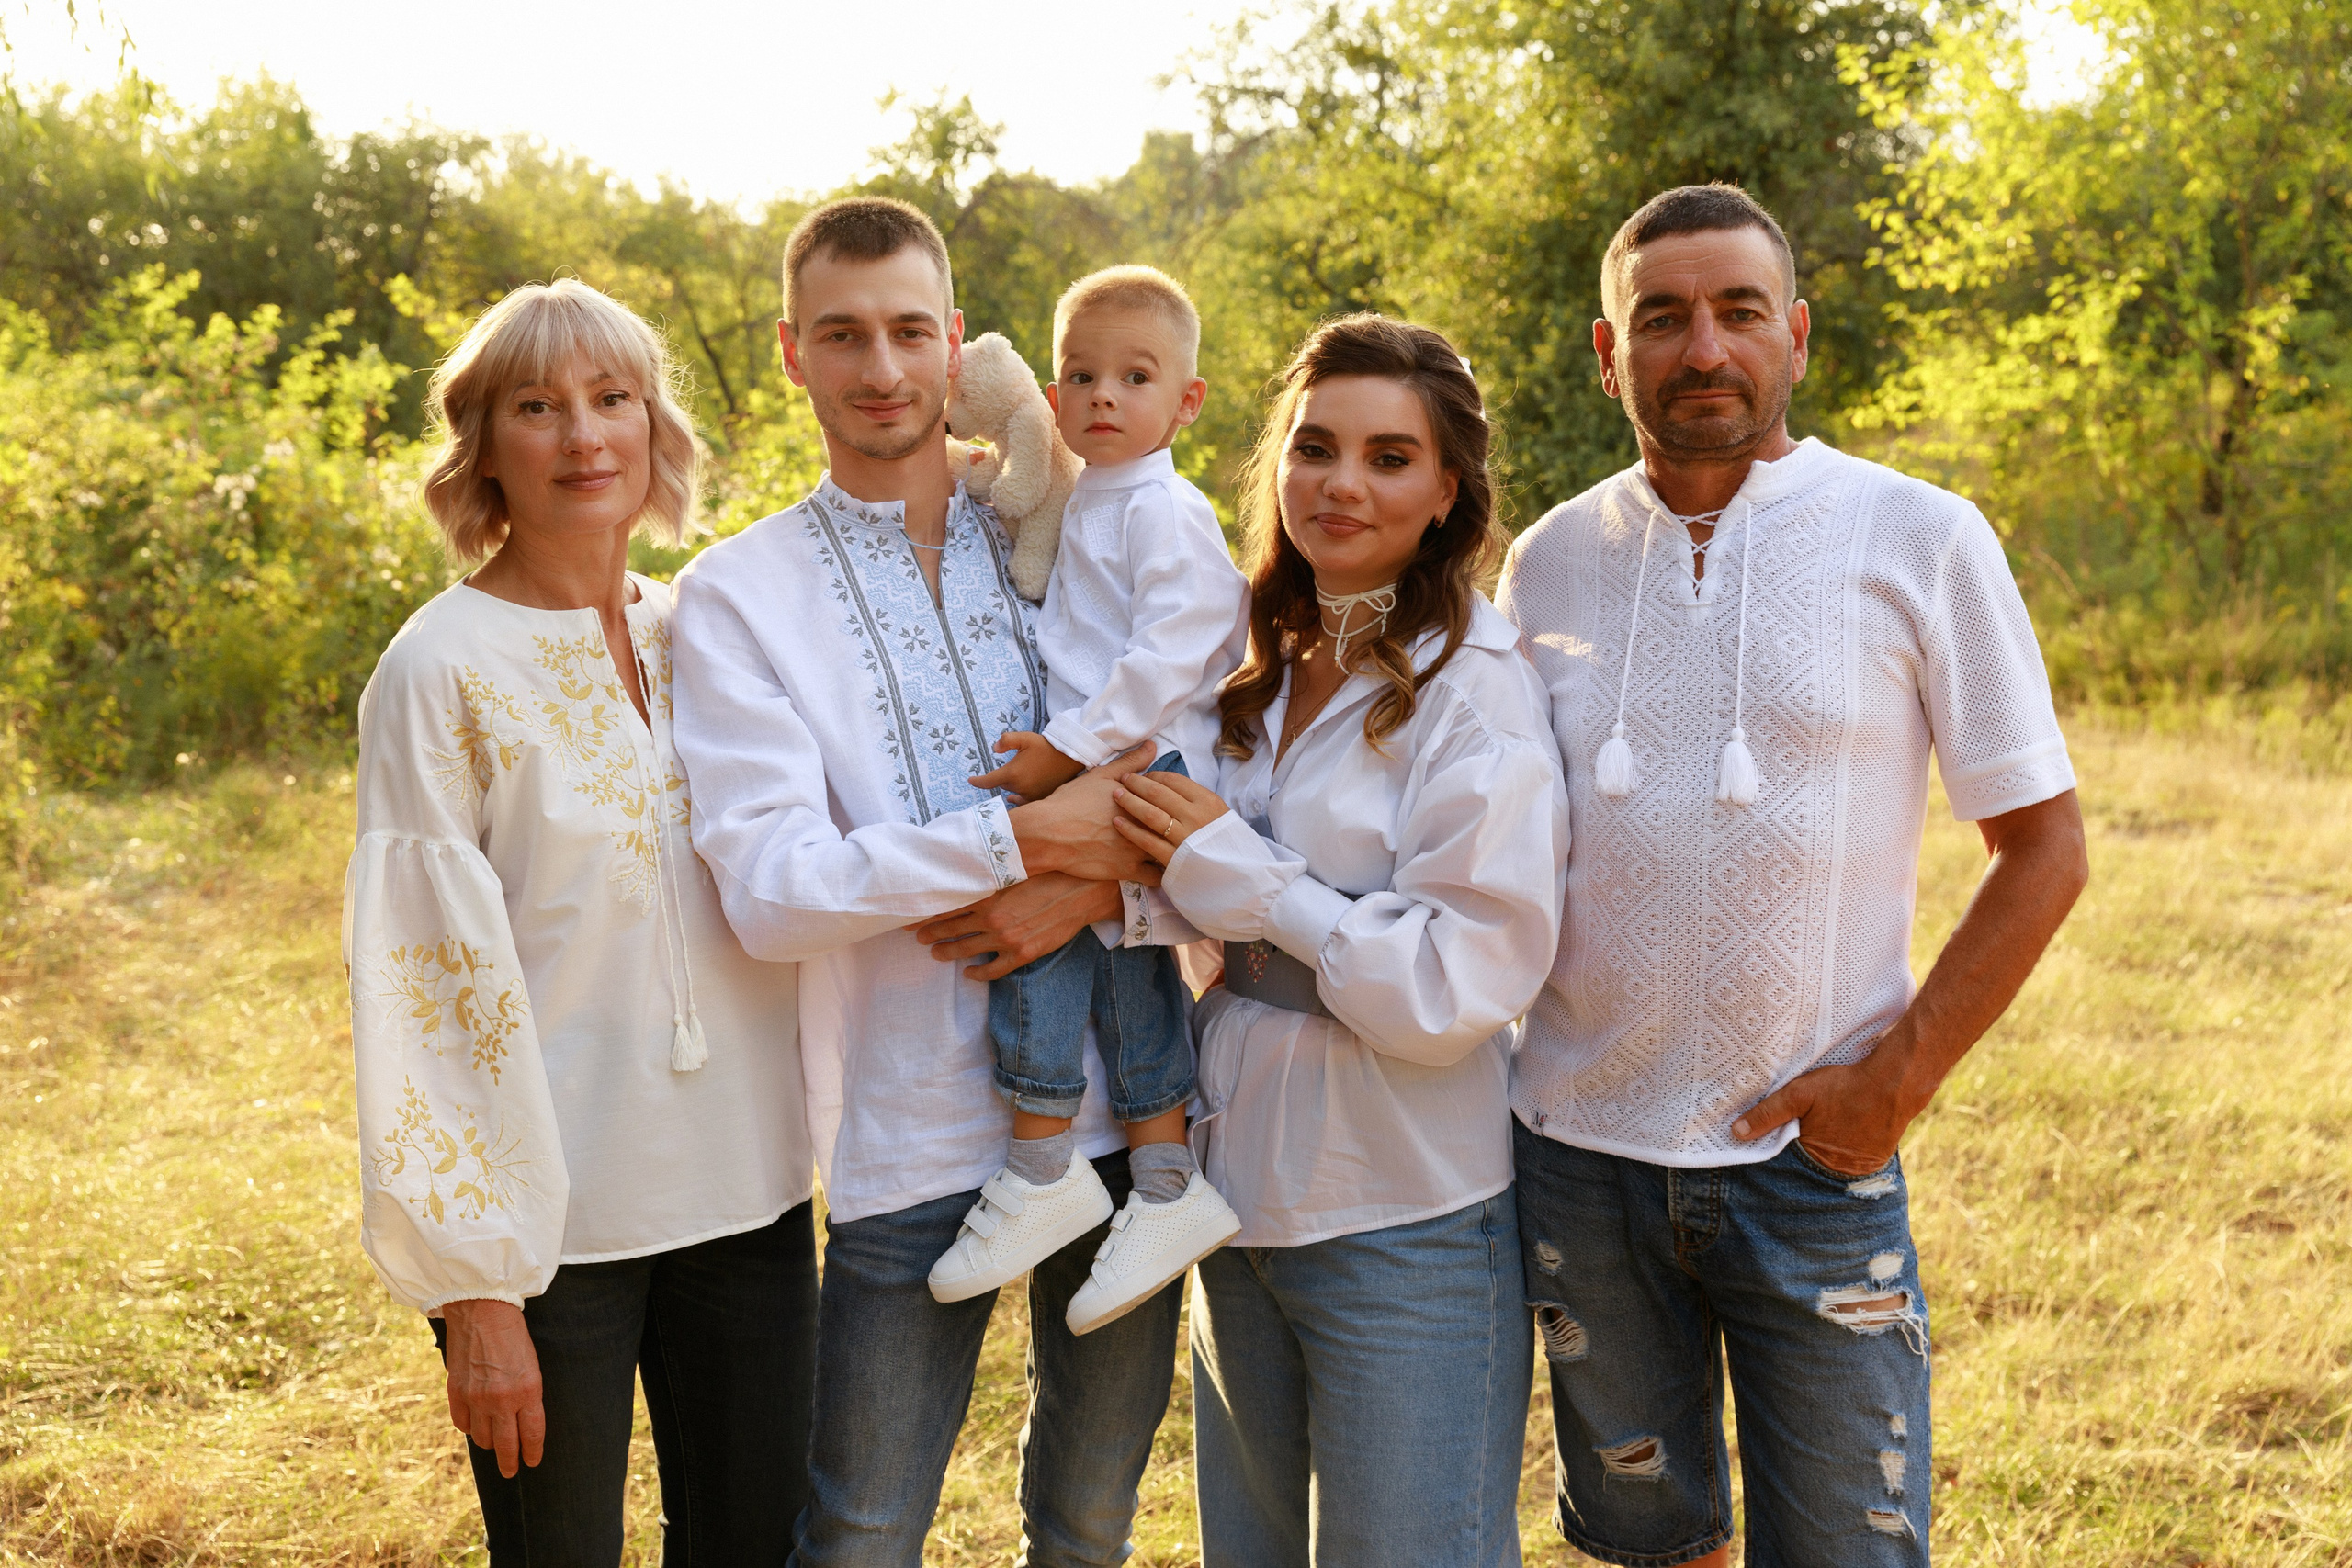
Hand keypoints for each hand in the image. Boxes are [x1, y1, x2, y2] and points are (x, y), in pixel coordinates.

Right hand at [441, 1298, 545, 1477]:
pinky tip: (475, 1426)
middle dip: (510, 1462)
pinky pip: (462, 1424)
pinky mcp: (456, 1392)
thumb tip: (521, 1422)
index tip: (532, 1462)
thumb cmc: (513, 1334)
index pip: (532, 1434)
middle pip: (506, 1445)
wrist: (482, 1309)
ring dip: (490, 1443)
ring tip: (495, 1444)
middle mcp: (501, 1399)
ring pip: (482, 1438)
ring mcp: (476, 1398)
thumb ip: (527, 1395)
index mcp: (528, 1391)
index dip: (532, 1452)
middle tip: (511, 1471)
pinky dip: (469, 1428)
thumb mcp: (532, 1364)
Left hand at [908, 873, 1123, 979]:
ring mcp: (1007, 939)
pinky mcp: (1023, 953)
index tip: (909, 918)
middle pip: (951, 928)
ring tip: (936, 953)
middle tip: (916, 936)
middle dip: (930, 933)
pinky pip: (994, 969)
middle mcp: (992, 919)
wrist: (1083, 891)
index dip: (925, 913)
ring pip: (967, 950)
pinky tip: (969, 973)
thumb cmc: (1050, 872)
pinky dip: (978, 973)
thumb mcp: (1016, 866)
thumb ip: (990, 868)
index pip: (947, 906)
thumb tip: (968, 857)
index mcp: (988, 895)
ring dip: (948, 952)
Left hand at [970, 731, 1085, 802]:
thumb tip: (994, 749)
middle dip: (1002, 779)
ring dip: (1011, 788)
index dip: (977, 781)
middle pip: (1003, 786)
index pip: (988, 781)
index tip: (971, 780)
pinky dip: (1019, 800)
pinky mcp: (1040, 799)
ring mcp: (1030, 795)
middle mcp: (1020, 788)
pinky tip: (1014, 799)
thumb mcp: (1025, 738)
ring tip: (1008, 789)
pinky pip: (1024, 803)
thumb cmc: (1045, 746)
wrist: (1069, 757)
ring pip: (1013, 794)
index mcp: (1013, 774)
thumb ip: (1006, 740)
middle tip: (1006, 771)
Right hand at [1009, 744, 1164, 882]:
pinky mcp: (1129, 870)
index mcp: (1143, 799)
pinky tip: (1157, 871)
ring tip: (1171, 853)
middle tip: (1177, 831)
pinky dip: (1160, 875)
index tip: (1169, 809)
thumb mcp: (1101, 776)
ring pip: (1170, 853)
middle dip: (1180, 829)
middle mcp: (1146, 823)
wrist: (1049, 832)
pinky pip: (1157, 877)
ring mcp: (1139, 848)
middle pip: (1177, 827)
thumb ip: (1130, 763)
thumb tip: (1152, 746)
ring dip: (1173, 853)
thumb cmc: (1072, 801)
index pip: (1173, 801)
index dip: (1173, 806)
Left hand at [1111, 768, 1232, 866]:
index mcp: (1208, 802)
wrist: (1240, 878)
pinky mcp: (1174, 858)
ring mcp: (1185, 838)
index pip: (1174, 780)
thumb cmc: (1228, 844)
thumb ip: (1198, 801)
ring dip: (1130, 801)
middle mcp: (1196, 817)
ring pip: (1150, 813)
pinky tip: (1117, 822)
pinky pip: (1147, 841)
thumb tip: (1174, 786)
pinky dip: (1130, 830)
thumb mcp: (1221, 815)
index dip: (1154, 775)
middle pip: (1158, 793)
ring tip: (1116, 795)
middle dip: (1137, 783)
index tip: (1144, 775)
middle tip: (1124, 780)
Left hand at [1730, 1045, 1917, 1176]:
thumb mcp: (1800, 1093)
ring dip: (1817, 1154)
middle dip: (1794, 1157)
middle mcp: (1836, 1172)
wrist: (1895, 1083)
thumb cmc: (1845, 1087)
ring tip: (1814, 1136)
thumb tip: (1736, 1132)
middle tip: (1790, 1137)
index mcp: (1813, 1159)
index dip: (1774, 1155)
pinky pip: (1849, 1161)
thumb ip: (1768, 1113)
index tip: (1761, 1147)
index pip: (1784, 1165)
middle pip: (1805, 1167)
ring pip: (1827, 1165)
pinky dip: (1839, 1151)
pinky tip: (1836, 1135)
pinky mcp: (1874, 1160)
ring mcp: (1858, 1170)